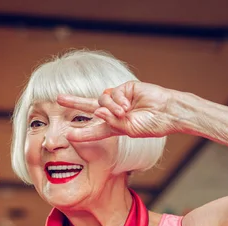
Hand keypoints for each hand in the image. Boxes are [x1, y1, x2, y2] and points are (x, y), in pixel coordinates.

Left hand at [57, 81, 181, 141]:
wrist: (168, 112)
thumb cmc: (152, 125)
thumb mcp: (129, 130)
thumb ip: (112, 122)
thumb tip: (97, 111)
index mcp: (115, 127)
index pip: (95, 130)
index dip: (82, 133)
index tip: (68, 135)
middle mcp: (115, 112)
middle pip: (90, 107)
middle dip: (74, 102)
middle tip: (59, 99)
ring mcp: (119, 99)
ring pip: (101, 100)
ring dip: (109, 107)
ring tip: (124, 112)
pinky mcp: (125, 88)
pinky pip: (112, 92)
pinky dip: (117, 100)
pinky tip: (127, 105)